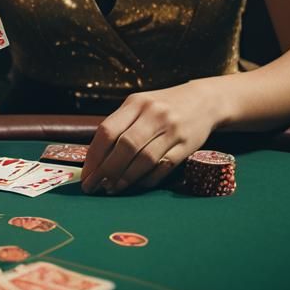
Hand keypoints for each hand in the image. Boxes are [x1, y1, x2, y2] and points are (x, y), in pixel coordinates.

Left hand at [81, 80, 221, 194]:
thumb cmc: (161, 106)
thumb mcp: (139, 105)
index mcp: (135, 103)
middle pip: (125, 147)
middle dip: (107, 170)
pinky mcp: (187, 146)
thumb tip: (95, 157)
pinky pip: (164, 167)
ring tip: (112, 188)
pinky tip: (136, 184)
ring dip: (126, 178)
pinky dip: (147, 179)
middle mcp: (152, 114)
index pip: (108, 130)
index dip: (94, 155)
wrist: (202, 101)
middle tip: (95, 186)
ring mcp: (171, 130)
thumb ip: (120, 125)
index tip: (86, 174)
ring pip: (144, 159)